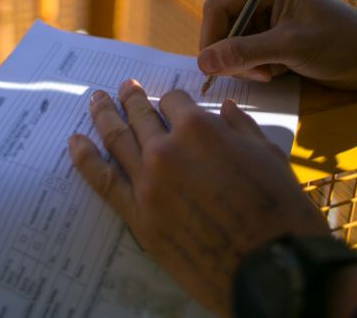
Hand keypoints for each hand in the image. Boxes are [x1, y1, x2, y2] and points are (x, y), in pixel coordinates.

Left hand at [68, 80, 328, 315]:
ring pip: (116, 139)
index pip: (174, 101)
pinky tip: (74, 142)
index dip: (172, 99)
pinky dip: (85, 159)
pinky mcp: (138, 216)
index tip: (169, 102)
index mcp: (200, 129)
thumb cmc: (281, 212)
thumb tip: (227, 107)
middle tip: (121, 88)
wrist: (272, 268)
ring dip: (103, 116)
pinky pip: (103, 181)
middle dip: (130, 99)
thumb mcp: (269, 157)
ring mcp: (148, 182)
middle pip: (139, 115)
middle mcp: (167, 149)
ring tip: (96, 101)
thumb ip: (242, 128)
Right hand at [198, 0, 356, 89]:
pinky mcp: (273, 34)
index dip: (211, 37)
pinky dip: (256, 66)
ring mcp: (267, 14)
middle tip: (255, 74)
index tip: (213, 67)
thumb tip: (203, 62)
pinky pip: (247, 52)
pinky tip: (278, 71)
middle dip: (232, 54)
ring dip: (245, 63)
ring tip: (270, 74)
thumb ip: (244, 53)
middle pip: (223, 26)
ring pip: (233, 42)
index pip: (218, 6)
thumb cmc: (340, 43)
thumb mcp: (290, 47)